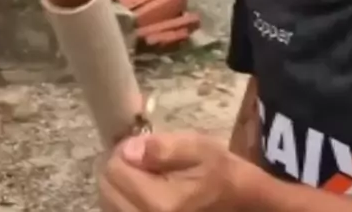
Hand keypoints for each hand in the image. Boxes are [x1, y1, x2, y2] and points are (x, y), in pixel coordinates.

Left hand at [98, 130, 250, 211]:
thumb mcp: (200, 149)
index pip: (115, 170)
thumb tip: (130, 148)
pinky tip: (140, 193)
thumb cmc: (224, 175)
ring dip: (118, 187)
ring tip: (140, 175)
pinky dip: (123, 202)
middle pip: (106, 191)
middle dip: (118, 168)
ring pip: (108, 206)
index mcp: (161, 203)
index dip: (123, 150)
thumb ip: (163, 147)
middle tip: (138, 158)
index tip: (139, 145)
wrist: (244, 207)